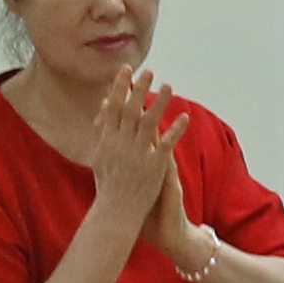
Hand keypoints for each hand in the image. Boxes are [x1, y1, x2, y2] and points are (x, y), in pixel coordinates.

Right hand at [65, 68, 178, 223]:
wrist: (116, 212)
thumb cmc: (108, 185)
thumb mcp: (99, 154)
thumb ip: (101, 128)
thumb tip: (103, 103)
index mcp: (107, 140)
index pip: (113, 108)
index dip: (120, 87)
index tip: (126, 70)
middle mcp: (121, 144)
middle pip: (130, 111)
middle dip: (139, 89)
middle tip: (148, 71)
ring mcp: (137, 155)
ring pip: (149, 123)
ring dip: (159, 103)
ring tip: (168, 85)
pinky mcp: (153, 166)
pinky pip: (165, 144)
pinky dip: (174, 130)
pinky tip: (184, 117)